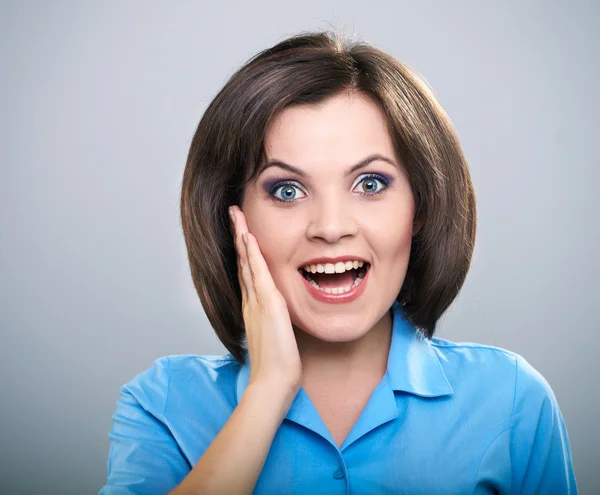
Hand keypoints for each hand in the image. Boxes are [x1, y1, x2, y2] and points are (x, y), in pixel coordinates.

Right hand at [229, 205, 302, 392]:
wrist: (273, 382)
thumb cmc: (276, 365)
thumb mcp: (275, 338)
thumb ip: (273, 324)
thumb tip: (278, 318)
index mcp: (253, 308)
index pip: (247, 272)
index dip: (243, 251)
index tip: (242, 233)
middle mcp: (251, 301)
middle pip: (242, 262)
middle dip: (238, 236)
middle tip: (233, 215)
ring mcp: (257, 301)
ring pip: (246, 262)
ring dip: (242, 236)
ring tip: (236, 215)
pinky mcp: (268, 304)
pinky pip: (258, 272)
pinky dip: (252, 253)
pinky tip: (248, 236)